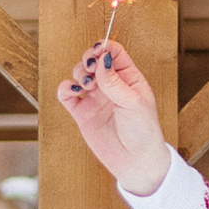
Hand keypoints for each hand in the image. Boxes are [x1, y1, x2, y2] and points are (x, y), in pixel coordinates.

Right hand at [57, 36, 171, 198]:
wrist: (135, 161)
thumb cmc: (143, 131)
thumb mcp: (133, 103)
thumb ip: (114, 81)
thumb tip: (102, 58)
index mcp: (128, 78)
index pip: (114, 53)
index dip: (104, 47)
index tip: (98, 51)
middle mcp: (110, 85)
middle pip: (93, 60)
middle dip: (88, 59)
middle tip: (90, 68)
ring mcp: (95, 98)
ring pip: (79, 74)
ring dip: (79, 74)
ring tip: (87, 86)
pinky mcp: (82, 113)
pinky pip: (67, 94)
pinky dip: (65, 88)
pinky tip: (74, 91)